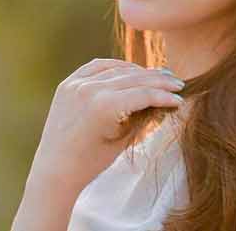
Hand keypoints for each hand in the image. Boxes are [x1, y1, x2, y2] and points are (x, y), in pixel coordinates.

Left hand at [29, 58, 185, 188]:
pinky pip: (97, 67)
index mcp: (104, 106)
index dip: (165, 96)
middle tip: (177, 83)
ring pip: (117, 70)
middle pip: (133, 78)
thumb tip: (163, 101)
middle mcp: (89, 89)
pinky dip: (116, 67)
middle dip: (158, 81)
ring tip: (158, 76)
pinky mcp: (68, 83)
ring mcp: (76, 84)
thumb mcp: (123, 140)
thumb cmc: (91, 162)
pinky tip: (131, 70)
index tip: (181, 99)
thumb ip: (143, 116)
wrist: (55, 169)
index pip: (143, 94)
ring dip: (140, 72)